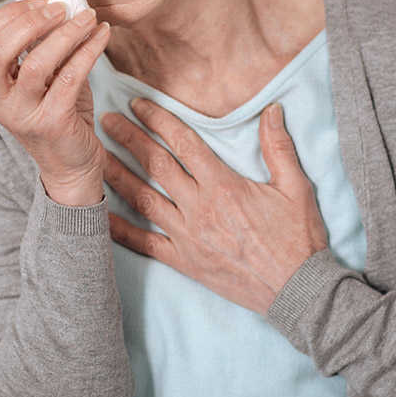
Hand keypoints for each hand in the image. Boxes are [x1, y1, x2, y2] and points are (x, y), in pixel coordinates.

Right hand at [0, 0, 110, 204]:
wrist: (72, 164)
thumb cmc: (58, 111)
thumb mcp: (44, 76)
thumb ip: (41, 44)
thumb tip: (55, 0)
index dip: (12, 12)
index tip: (43, 0)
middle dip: (31, 22)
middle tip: (61, 8)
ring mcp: (23, 114)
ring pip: (36, 63)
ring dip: (65, 33)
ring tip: (88, 17)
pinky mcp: (52, 122)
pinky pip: (71, 76)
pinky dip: (89, 50)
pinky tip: (102, 36)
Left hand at [101, 99, 328, 313]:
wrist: (297, 291)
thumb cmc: (298, 239)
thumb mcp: (296, 188)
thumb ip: (279, 147)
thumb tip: (272, 110)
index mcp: (224, 186)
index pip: (183, 144)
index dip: (159, 120)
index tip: (138, 105)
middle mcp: (200, 208)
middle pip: (156, 166)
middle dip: (129, 140)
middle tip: (107, 121)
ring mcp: (188, 237)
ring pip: (144, 200)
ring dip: (118, 175)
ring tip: (97, 157)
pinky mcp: (184, 262)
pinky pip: (144, 243)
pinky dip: (120, 229)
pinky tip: (100, 215)